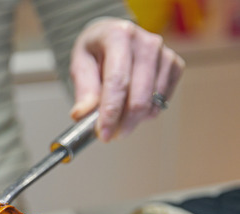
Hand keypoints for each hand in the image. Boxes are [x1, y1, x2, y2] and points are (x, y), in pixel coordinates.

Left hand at [69, 18, 184, 140]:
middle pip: (139, 96)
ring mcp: (165, 54)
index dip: (111, 112)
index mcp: (119, 36)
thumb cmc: (95, 50)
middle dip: (123, 123)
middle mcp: (147, 43)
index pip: (117, 81)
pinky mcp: (175, 66)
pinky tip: (131, 105)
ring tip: (116, 117)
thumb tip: (82, 115)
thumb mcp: (80, 65)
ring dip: (133, 119)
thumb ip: (84, 90)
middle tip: (109, 136)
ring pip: (152, 103)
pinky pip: (162, 102)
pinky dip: (146, 112)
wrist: (113, 35)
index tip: (103, 134)